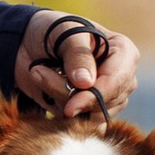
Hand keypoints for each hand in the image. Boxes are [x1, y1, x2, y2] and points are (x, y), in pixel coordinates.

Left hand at [14, 9, 139, 121]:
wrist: (31, 44)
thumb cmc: (53, 30)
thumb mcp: (63, 32)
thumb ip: (77, 55)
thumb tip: (86, 84)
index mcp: (124, 53)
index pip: (118, 82)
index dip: (94, 97)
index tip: (69, 108)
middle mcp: (121, 78)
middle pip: (103, 103)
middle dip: (67, 94)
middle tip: (38, 71)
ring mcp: (108, 98)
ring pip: (90, 117)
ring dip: (58, 99)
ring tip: (39, 73)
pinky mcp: (91, 112)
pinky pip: (79, 124)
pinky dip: (57, 111)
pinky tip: (45, 91)